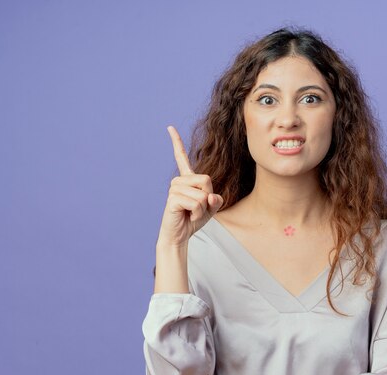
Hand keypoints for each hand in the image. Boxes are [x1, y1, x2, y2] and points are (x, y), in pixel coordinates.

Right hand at [157, 126, 223, 247]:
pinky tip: (188, 216)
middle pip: (206, 180)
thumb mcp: (211, 208)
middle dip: (209, 197)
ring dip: (203, 209)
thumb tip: (210, 195)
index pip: (182, 157)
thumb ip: (216, 199)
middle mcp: (178, 181)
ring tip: (192, 213)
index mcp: (187, 179)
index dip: (176, 142)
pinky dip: (198, 214)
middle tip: (198, 208)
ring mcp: (174, 189)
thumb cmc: (194, 220)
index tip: (169, 127)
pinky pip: (197, 203)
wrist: (180, 235)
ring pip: (203, 195)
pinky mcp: (173, 199)